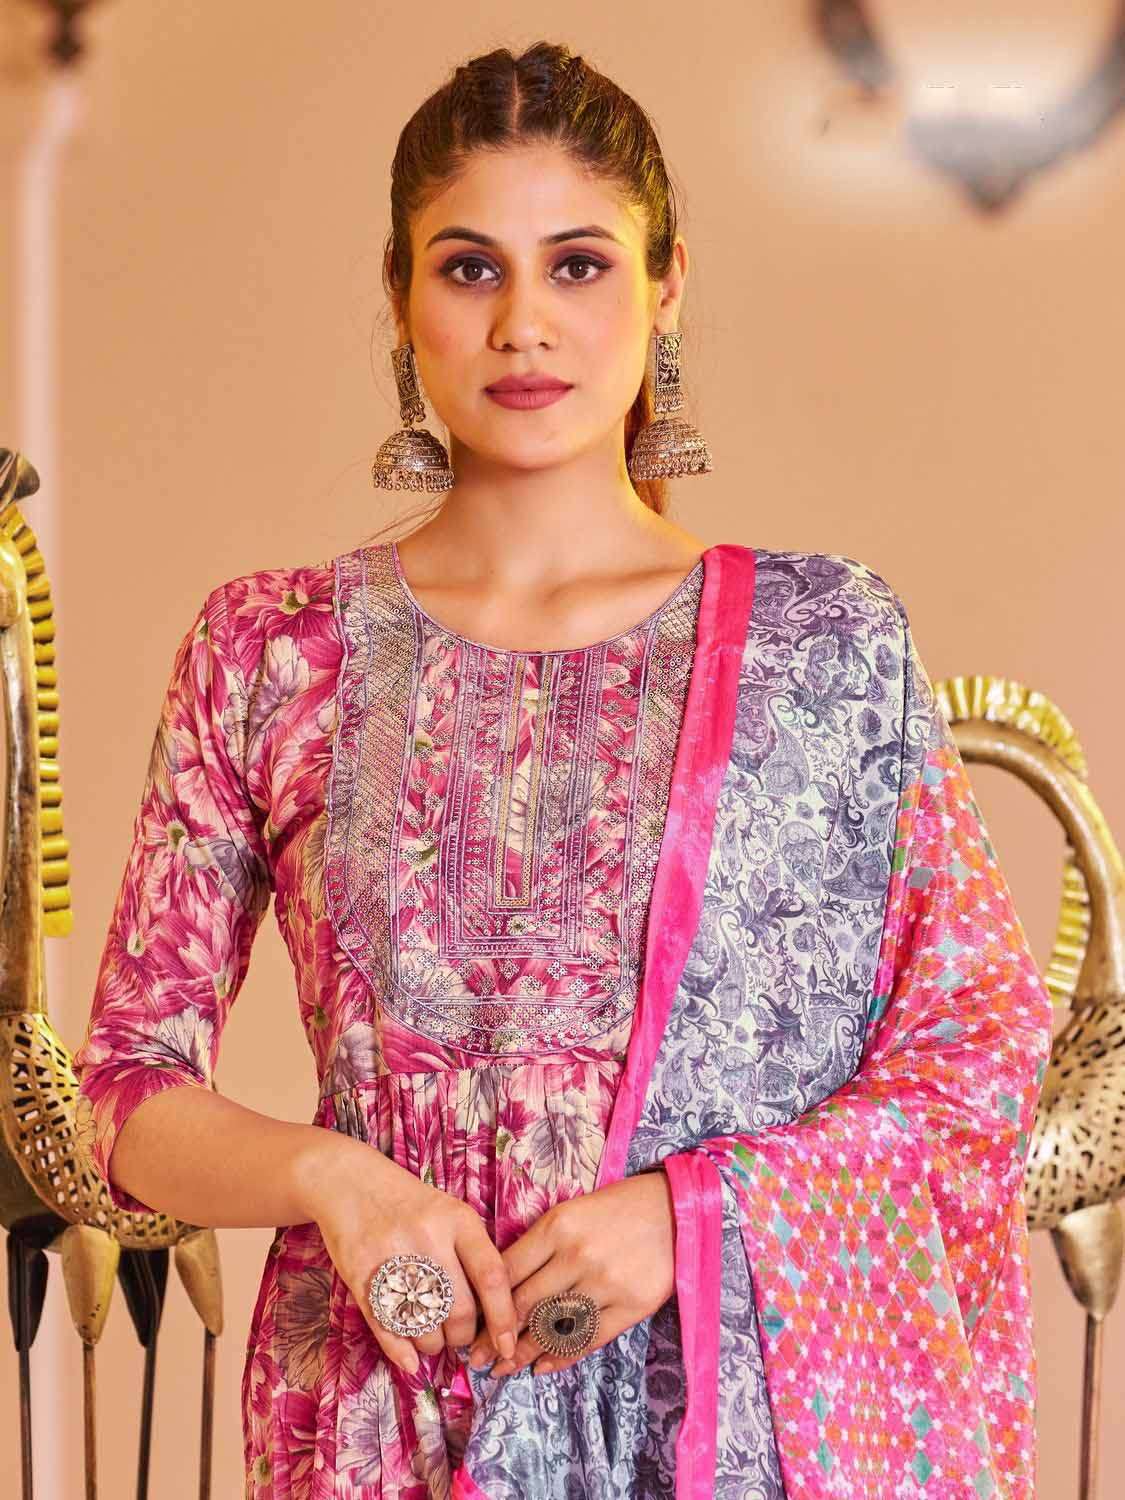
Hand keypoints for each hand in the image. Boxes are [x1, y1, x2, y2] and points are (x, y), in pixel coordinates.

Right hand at [294, 1129, 518, 1376]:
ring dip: (433, 1344)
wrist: (351, 1183)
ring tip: (431, 1337)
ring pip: (425, 1325)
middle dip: (463, 1336)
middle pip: (459, 1310)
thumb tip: (495, 1314)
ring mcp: (392, 1257)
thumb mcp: (451, 1213)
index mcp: (458, 1220)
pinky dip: (402, 1352)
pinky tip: (411, 1360)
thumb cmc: (411, 1204)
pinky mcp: (361, 1275)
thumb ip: (473, 1254)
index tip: (508, 1346)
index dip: (503, 1317)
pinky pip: (386, 1327)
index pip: (491, 1276)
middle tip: (459, 1336)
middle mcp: (428, 1238)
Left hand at [467, 1169, 675, 1376]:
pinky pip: (588, 1340)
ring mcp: (605, 1283)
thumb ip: (539, 1245)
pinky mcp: (631, 1306)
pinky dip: (561, 1357)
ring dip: (523, 1353)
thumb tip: (503, 1286)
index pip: (508, 1272)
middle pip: (524, 1305)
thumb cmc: (616, 1207)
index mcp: (557, 1226)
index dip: (485, 1304)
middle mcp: (577, 1256)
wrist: (674, 1209)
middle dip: (496, 1337)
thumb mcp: (570, 1212)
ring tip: (503, 1369)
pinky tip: (542, 1367)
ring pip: (553, 1327)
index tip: (470, 1325)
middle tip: (477, 1358)